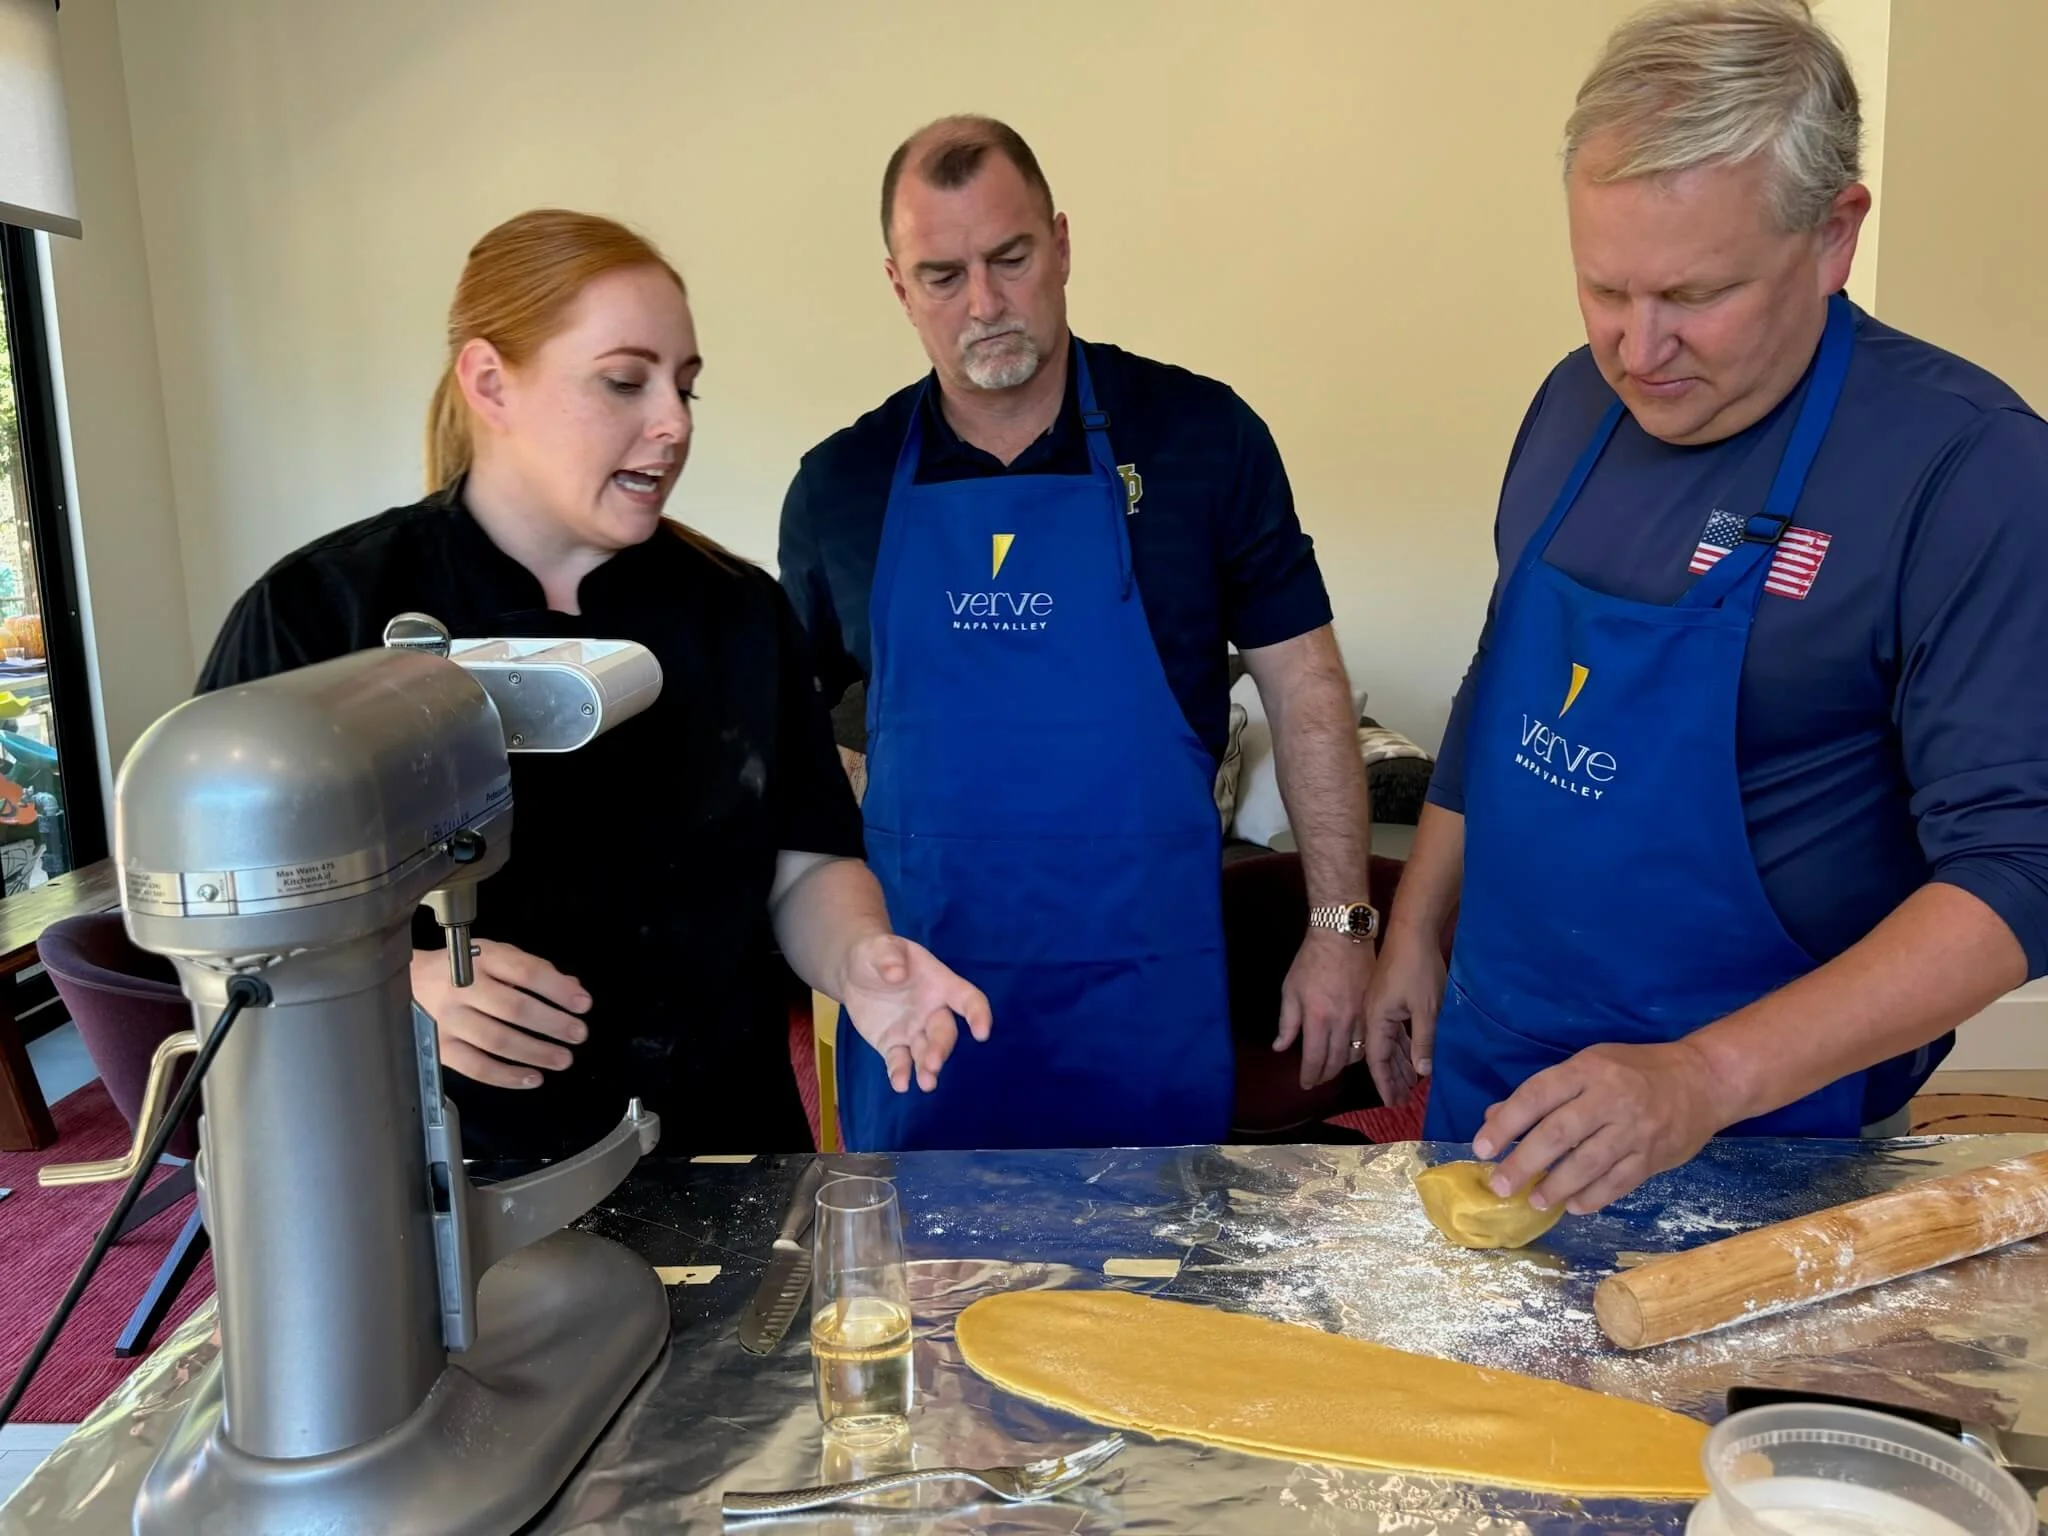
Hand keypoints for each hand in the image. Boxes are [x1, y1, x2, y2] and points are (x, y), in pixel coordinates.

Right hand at [412, 939, 589, 1089]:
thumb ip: (531, 970)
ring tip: (562, 1059)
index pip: (524, 972)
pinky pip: (477, 1067)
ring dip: (536, 1052)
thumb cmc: (459, 969)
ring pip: (498, 1040)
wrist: (405, 983)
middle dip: (552, 1024)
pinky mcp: (440, 1048)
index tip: (583, 1003)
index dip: (557, 989)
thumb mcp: (494, 956)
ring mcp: (448, 1020)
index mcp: (481, 959)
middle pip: (514, 1008)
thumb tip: (571, 988)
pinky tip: (532, 1078)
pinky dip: (507, 1076)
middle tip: (578, 1034)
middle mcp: (462, 988)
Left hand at [838, 934, 991, 1092]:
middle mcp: (932, 1011)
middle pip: (945, 1032)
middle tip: (932, 1063)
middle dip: (941, 1048)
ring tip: (926, 1083)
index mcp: (939, 984)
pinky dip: (901, 1073)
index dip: (978, 1014)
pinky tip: (900, 1084)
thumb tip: (896, 973)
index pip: (967, 998)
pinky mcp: (893, 1045)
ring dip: (928, 1067)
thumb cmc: (876, 954)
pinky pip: (900, 1061)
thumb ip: (889, 957)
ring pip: (926, 1052)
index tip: (982, 1032)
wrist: (854, 971)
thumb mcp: (880, 947)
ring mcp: (914, 1031)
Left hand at [1274, 930, 1376, 1089]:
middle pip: (1337, 1062)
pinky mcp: (1373, 1009)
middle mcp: (1342, 1022)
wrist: (1342, 936)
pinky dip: (1358, 1049)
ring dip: (1343, 1064)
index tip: (1305, 1084)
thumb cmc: (1311, 962)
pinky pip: (1368, 1039)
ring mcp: (1361, 1017)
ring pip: (1356, 1054)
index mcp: (1318, 1018)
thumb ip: (1287, 1023)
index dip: (1310, 1076)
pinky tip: (1350, 1049)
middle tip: (1318, 1080)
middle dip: (1326, 1075)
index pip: (1315, 1059)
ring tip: (1332, 1066)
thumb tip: (1280, 1047)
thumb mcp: (1290, 990)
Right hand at [1361, 923, 1445, 1106]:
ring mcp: (1380, 1006)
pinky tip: (1412, 1056)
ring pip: (1387, 1043)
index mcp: (1377, 1019)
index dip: (1385, 1083)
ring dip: (1398, 1064)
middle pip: (1380, 1054)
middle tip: (1402, 1100)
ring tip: (1410, 1085)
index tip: (1393, 1103)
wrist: (1410, 931)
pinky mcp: (1388, 999)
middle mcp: (1373, 1016)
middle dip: (1391, 1078)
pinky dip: (1402, 1047)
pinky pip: (1393, 1031)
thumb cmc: (1418, 969)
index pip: (1377, 1059)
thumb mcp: (1426, 1008)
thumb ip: (1424, 1041)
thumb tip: (1422, 1072)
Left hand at [1473, 1039, 1731, 1214]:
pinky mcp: (1653, 1156)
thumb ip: (1543, 1092)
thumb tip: (1494, 1117)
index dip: (1506, 1124)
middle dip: (1524, 1163)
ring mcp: (1634, 1130)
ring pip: (1587, 1164)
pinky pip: (1618, 1183)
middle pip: (1558, 1134)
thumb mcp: (1588, 1065)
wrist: (1703, 1080)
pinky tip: (1572, 1206)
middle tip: (1500, 1185)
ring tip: (1534, 1200)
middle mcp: (1609, 1099)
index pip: (1537, 1096)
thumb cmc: (1634, 1070)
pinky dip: (1592, 1197)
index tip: (1482, 1147)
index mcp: (1587, 1071)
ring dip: (1555, 1186)